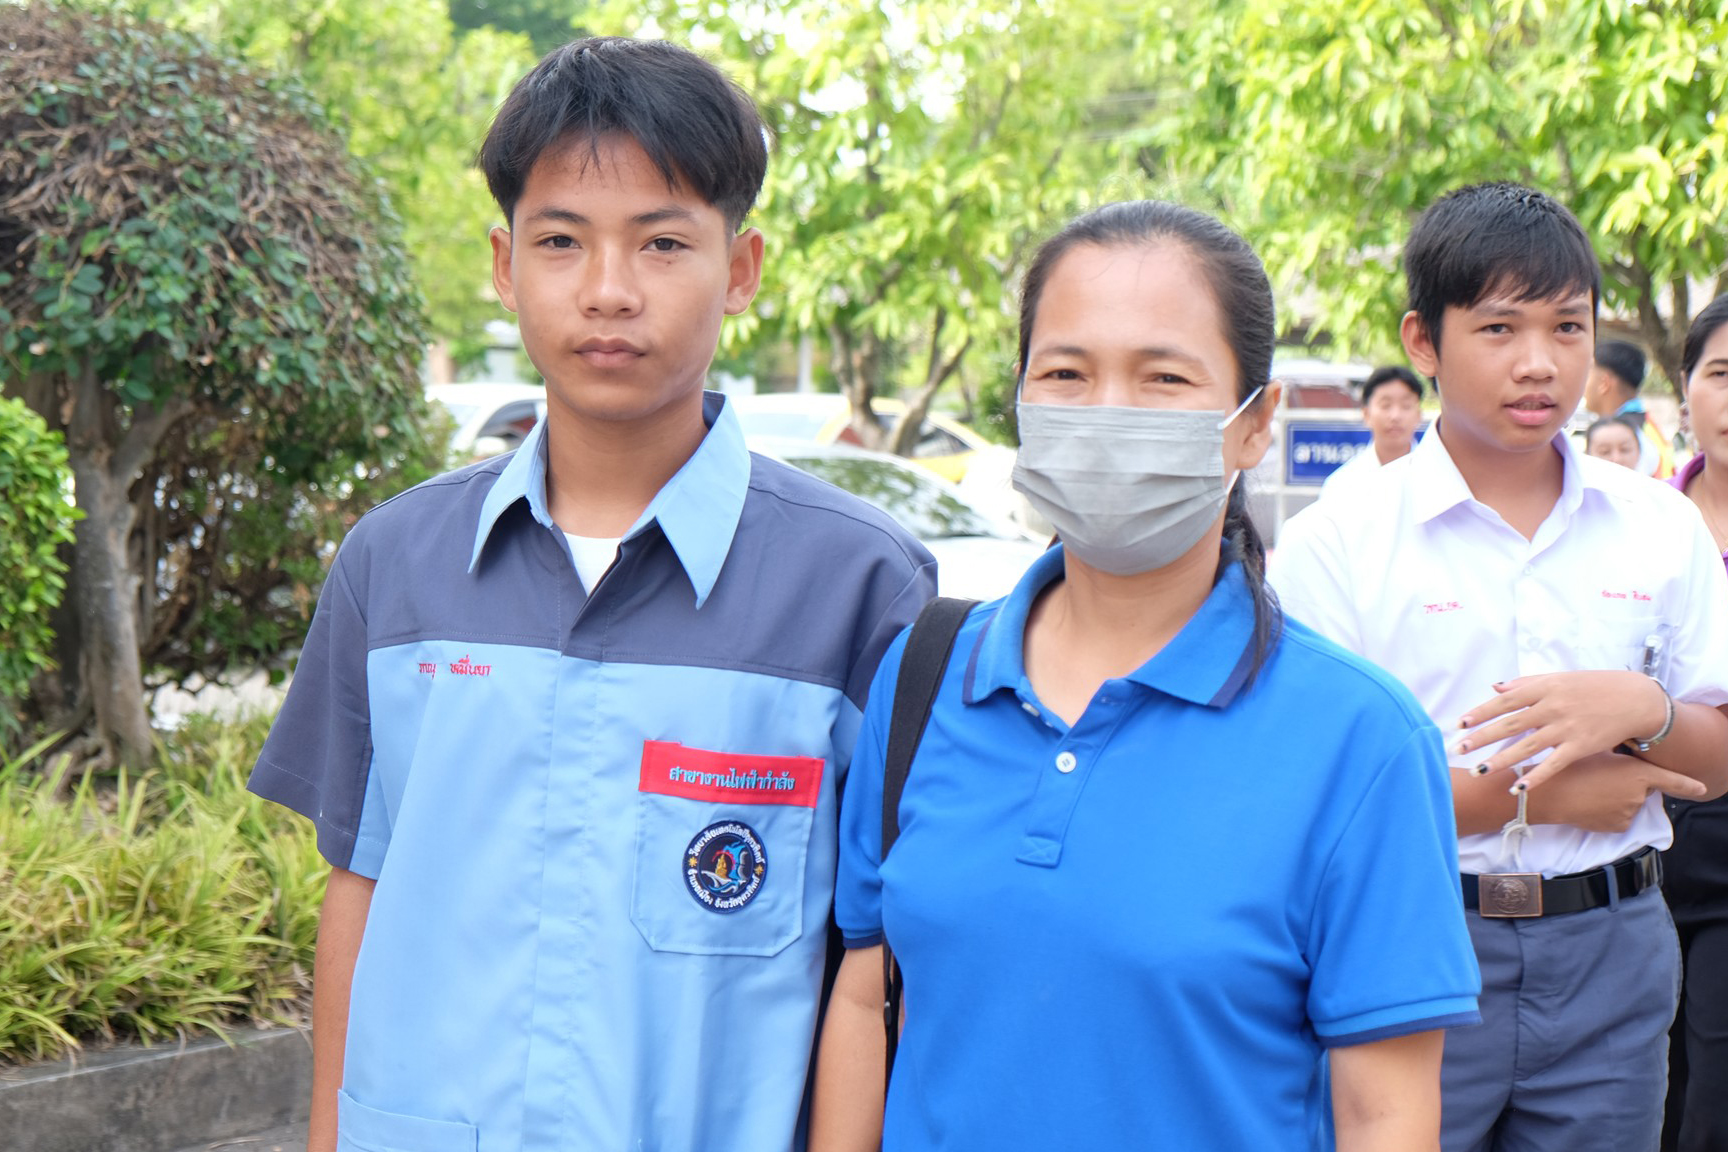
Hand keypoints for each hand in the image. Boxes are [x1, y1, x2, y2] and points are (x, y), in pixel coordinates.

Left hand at [1453, 671, 1667, 791]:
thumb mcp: (1559, 678)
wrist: (1636, 699)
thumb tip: (1496, 687)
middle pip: (1510, 725)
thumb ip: (1526, 684)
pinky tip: (1518, 787)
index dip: (1481, 712)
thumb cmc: (1594, 687)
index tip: (1460, 723)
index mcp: (1544, 688)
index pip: (1505, 701)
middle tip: (1457, 749)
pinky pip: (1553, 764)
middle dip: (1481, 738)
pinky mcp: (1581, 747)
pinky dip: (1535, 777)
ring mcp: (1566, 728)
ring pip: (1527, 747)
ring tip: (1479, 771)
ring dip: (1500, 761)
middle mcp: (1552, 707)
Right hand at [1524, 750, 1705, 832]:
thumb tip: (1626, 758)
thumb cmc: (1570, 765)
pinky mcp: (1617, 827)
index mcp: (1638, 772)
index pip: (1672, 780)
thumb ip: (1620, 757)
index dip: (1689, 785)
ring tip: (1592, 789)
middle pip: (1643, 789)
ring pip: (1629, 804)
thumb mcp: (1597, 750)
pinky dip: (1608, 813)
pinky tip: (1591, 804)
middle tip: (1603, 777)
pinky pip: (1619, 818)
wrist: (1549, 793)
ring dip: (1617, 798)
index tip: (1702, 789)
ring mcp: (1629, 813)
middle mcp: (1639, 794)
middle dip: (1629, 784)